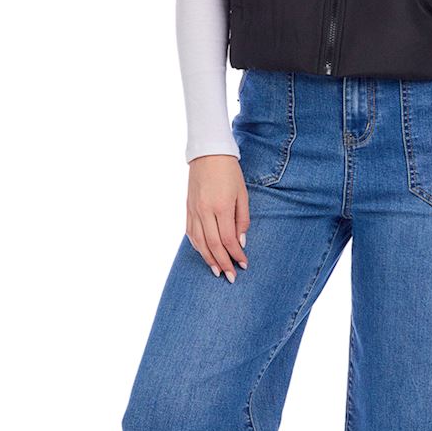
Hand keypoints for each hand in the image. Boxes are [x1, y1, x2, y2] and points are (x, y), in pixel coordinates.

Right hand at [186, 155, 249, 281]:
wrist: (208, 154)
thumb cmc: (229, 173)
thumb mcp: (242, 194)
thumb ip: (242, 219)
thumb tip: (240, 242)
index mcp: (221, 207)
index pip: (228, 239)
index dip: (236, 255)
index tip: (244, 264)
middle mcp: (205, 211)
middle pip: (213, 245)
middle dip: (223, 263)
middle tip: (231, 277)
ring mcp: (194, 210)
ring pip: (199, 242)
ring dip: (208, 259)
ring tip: (217, 271)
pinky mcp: (187, 209)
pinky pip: (190, 233)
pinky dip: (198, 247)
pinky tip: (204, 254)